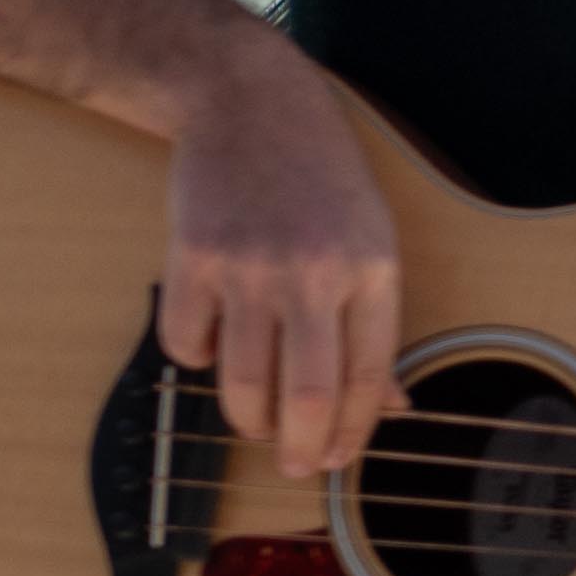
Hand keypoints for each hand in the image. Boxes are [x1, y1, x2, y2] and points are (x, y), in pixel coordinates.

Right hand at [163, 38, 403, 477]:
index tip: (342, 459)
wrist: (250, 105)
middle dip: (303, 450)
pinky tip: (212, 347)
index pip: (368, 377)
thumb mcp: (376, 239)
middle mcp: (314, 273)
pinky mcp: (191, 259)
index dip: (356, 432)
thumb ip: (379, 321)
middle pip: (307, 395)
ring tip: (260, 425)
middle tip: (298, 470)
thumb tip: (389, 406)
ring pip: (242, 382)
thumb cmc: (322, 179)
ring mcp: (249, 268)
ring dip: (250, 421)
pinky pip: (187, 345)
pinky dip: (197, 360)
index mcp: (374, 270)